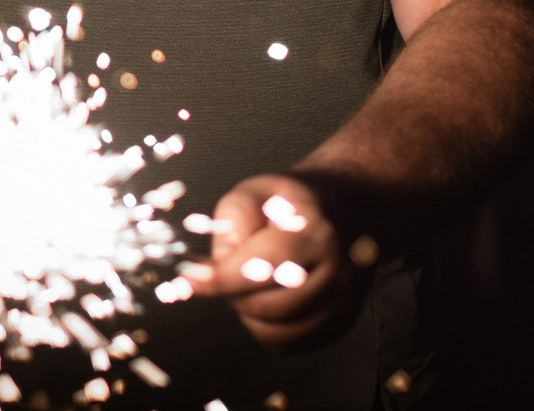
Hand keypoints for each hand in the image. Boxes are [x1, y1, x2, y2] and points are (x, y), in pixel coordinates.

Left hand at [181, 173, 369, 351]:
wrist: (343, 210)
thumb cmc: (293, 203)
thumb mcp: (257, 191)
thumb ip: (232, 220)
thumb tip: (219, 262)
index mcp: (315, 232)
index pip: (261, 267)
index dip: (219, 279)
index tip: (190, 282)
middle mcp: (336, 271)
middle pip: (265, 304)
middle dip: (232, 292)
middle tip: (228, 270)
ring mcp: (343, 301)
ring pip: (275, 329)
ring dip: (249, 311)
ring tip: (251, 281)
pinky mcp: (340, 323)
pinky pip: (289, 343)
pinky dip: (267, 328)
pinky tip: (267, 300)